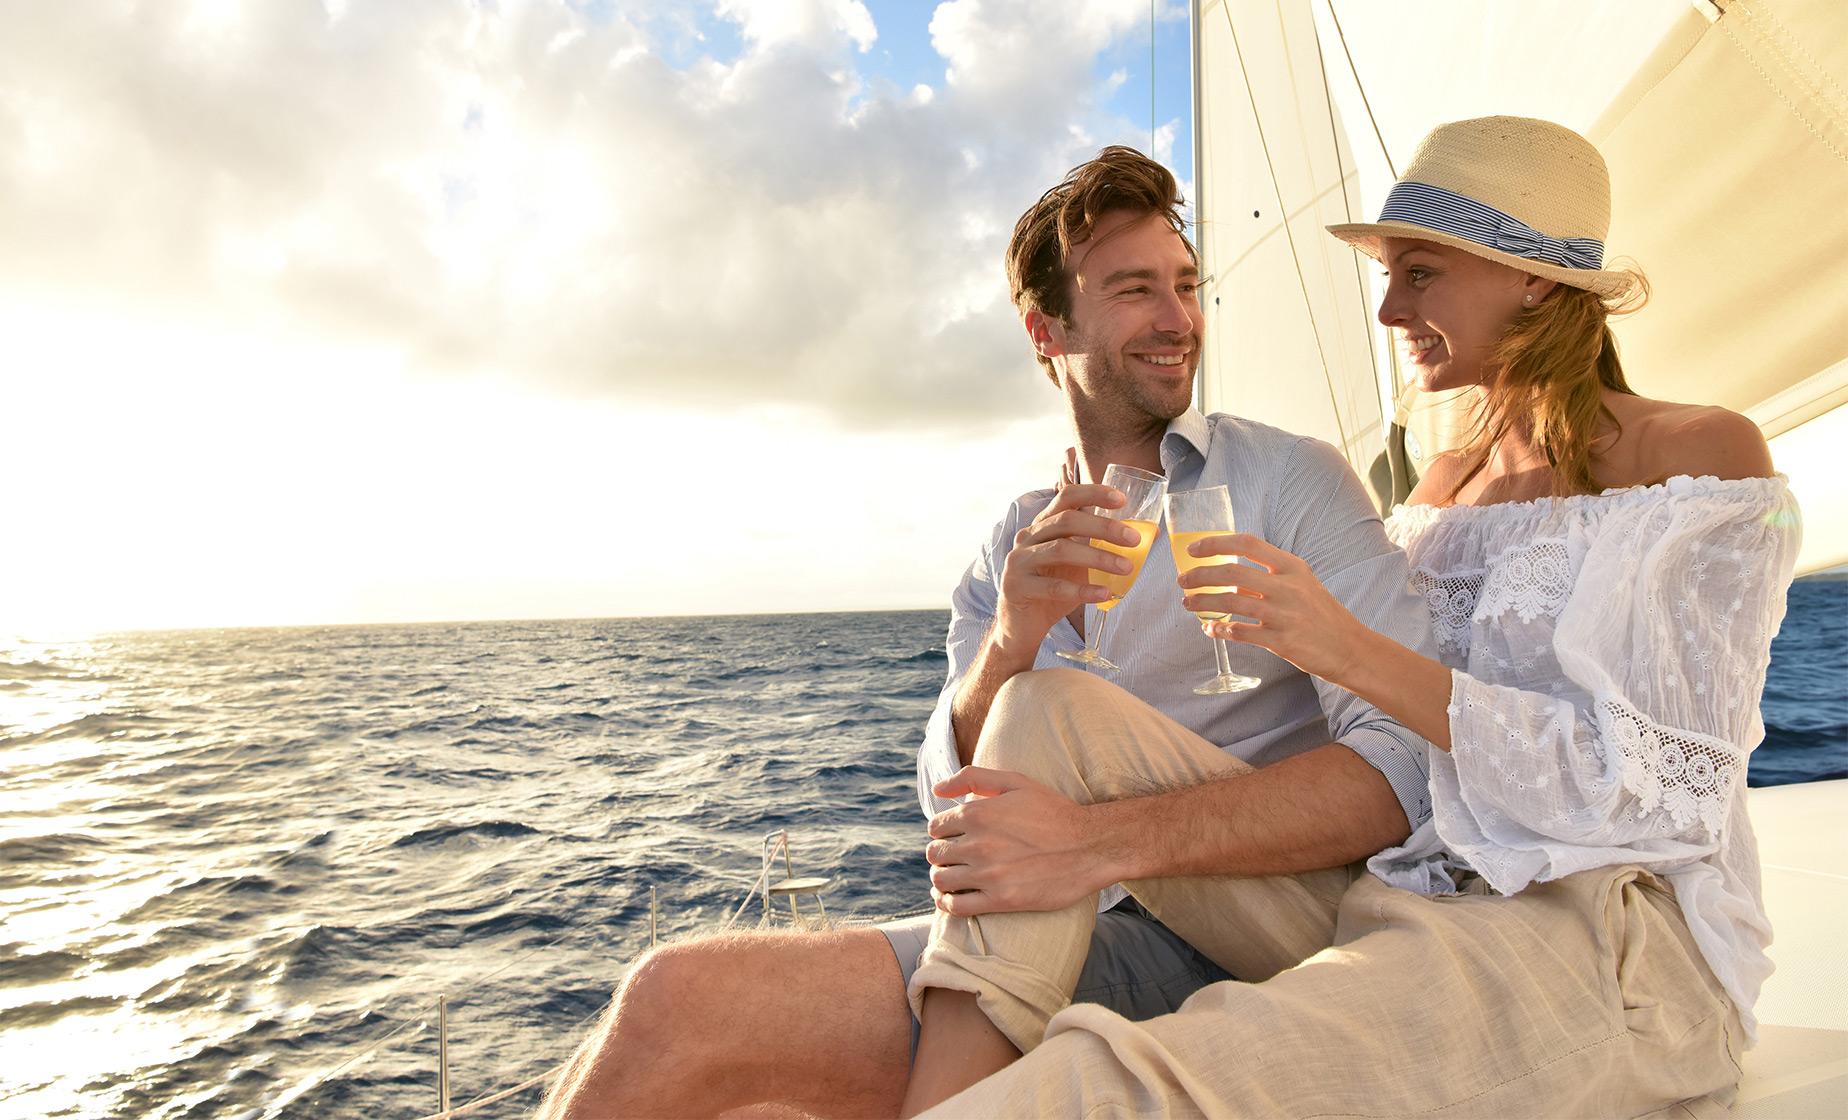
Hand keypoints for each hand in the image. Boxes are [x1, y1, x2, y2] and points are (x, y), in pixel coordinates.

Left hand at [925, 767, 1106, 915]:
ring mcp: (989, 874)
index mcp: (978, 813)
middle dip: (942, 854)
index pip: (936, 827)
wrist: (1091, 846)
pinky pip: (956, 906)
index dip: (943, 831)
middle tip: (955, 857)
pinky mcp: (1001, 900)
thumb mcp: (1017, 782)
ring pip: (940, 879)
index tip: (954, 837)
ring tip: (953, 876)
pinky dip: (946, 903)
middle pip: (935, 853)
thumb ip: (974, 777)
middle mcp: (978, 844)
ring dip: (942, 878)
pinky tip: (950, 898)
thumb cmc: (1055, 812)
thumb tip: (938, 790)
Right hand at [991, 481, 1137, 650]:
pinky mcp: (1016, 587)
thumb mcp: (1078, 563)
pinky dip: (1083, 589)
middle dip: (1103, 527)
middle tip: (1134, 540)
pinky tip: (1105, 593)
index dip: (1093, 493)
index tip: (1122, 500)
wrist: (1021, 626)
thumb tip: (1149, 535)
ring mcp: (1019, 561)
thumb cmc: (1054, 588)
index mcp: (1043, 525)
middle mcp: (1027, 537)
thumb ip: (1102, 546)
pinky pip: (1054, 587)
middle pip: (1066, 521)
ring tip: (1126, 568)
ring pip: (1060, 551)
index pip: (1066, 497)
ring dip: (1098, 558)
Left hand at [1178, 533, 1368, 684]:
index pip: (1247, 544)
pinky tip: (1210, 629)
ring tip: (1188, 603)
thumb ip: (1268, 580)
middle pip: (1232, 572)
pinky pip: (1241, 633)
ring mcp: (1284, 615)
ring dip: (1203, 602)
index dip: (1216, 543)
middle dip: (1200, 575)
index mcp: (1292, 567)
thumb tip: (1230, 581)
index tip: (1194, 549)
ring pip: (1231, 602)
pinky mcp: (1281, 642)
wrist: (1351, 648)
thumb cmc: (1322, 615)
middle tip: (1183, 581)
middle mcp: (1288, 587)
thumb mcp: (1302, 586)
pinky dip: (1220, 630)